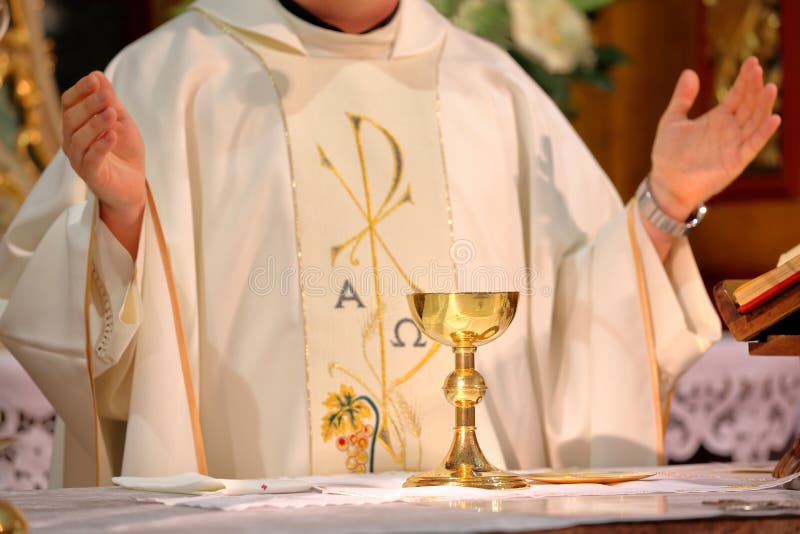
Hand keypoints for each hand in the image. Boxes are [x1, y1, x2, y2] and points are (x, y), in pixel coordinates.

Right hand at [62, 71, 144, 257]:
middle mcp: (72, 141)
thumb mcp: (121, 122)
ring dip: (95, 124)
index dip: (80, 90)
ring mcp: (79, 159)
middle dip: (89, 105)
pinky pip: (91, 159)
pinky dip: (101, 146)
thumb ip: (110, 102)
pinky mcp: (91, 175)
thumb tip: (98, 75)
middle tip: (106, 96)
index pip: (69, 103)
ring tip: (112, 114)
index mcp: (76, 125)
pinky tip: (112, 136)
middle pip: (71, 118)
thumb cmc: (125, 152)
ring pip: (79, 138)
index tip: (95, 80)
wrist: (133, 185)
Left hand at [649, 57, 780, 220]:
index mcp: (717, 119)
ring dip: (764, 106)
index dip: (745, 79)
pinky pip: (754, 145)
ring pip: (755, 122)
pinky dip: (764, 132)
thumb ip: (682, 98)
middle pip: (749, 105)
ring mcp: (735, 145)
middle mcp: (730, 130)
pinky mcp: (736, 161)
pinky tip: (773, 118)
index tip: (752, 62)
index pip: (738, 95)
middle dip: (755, 87)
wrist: (665, 183)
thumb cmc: (668, 154)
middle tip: (758, 70)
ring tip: (770, 88)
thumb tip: (689, 72)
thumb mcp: (672, 120)